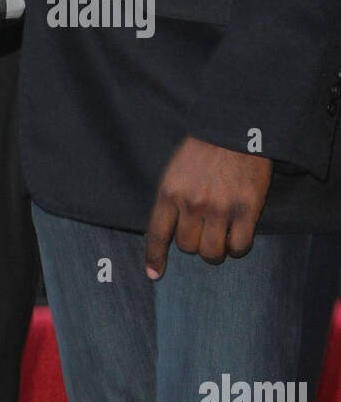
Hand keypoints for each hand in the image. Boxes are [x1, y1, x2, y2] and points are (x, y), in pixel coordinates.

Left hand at [145, 136, 271, 278]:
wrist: (234, 128)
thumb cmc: (202, 148)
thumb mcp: (175, 169)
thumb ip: (172, 198)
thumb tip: (170, 230)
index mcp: (170, 191)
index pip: (158, 234)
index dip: (155, 257)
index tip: (153, 274)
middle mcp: (192, 203)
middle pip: (188, 247)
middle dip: (193, 244)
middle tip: (201, 232)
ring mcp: (221, 209)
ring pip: (212, 252)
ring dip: (215, 250)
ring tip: (219, 236)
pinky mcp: (247, 210)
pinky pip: (240, 247)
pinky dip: (237, 247)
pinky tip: (237, 236)